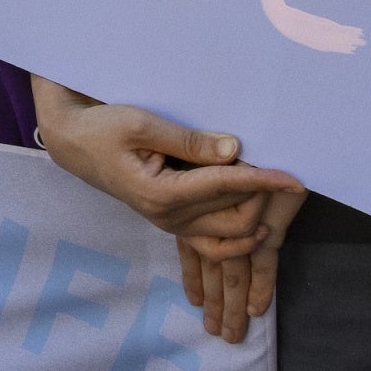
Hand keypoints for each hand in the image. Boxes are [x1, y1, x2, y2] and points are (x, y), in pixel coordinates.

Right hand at [31, 85, 304, 340]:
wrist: (75, 144)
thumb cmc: (104, 128)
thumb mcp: (142, 124)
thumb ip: (190, 141)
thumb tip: (235, 149)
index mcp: (161, 193)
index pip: (225, 186)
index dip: (263, 180)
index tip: (295, 178)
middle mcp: (169, 217)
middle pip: (235, 217)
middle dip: (264, 198)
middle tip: (282, 173)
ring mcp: (171, 224)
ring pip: (230, 237)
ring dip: (257, 222)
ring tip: (273, 198)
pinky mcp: (173, 224)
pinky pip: (214, 246)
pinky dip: (240, 241)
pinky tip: (259, 226)